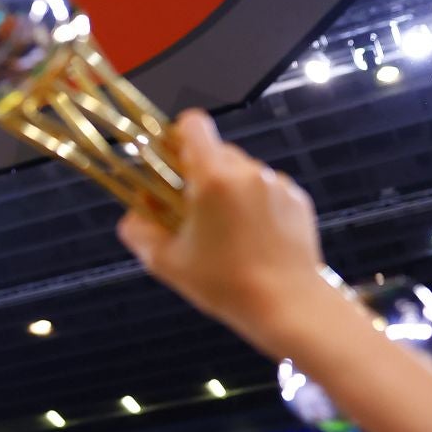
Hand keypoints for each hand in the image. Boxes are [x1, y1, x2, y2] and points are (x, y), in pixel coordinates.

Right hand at [114, 110, 328, 349]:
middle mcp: (248, 172)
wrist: (289, 307)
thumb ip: (140, 232)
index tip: (171, 161)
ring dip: (229, 190)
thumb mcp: (168, 263)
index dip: (177, 137)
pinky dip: (256, 205)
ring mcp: (277, 184)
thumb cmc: (227, 286)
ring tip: (226, 231)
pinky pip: (267, 189)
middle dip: (201, 173)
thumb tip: (133, 216)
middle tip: (192, 208)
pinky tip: (253, 238)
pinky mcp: (297, 200)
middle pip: (216, 150)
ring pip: (242, 171)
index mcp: (213, 178)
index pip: (193, 124)